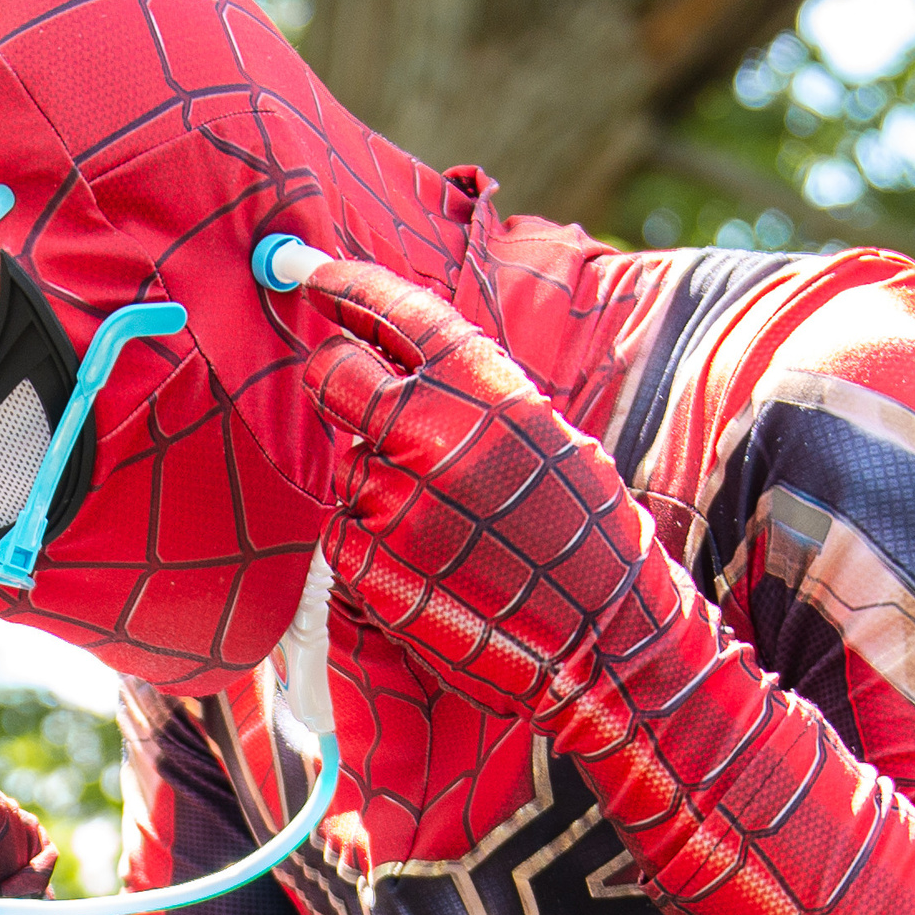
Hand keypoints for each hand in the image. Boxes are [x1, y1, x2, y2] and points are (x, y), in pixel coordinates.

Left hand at [297, 258, 688, 753]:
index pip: (392, 309)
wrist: (606, 641)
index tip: (308, 273)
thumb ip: (469, 394)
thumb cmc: (586, 536)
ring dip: (379, 484)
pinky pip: (345, 533)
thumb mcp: (544, 435)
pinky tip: (432, 569)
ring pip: (346, 465)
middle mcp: (426, 431)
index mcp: (480, 384)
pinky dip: (374, 545)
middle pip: (332, 374)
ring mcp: (388, 500)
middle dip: (341, 381)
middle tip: (368, 406)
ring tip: (449, 527)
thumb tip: (400, 365)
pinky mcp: (365, 564)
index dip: (342, 285)